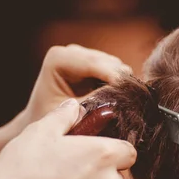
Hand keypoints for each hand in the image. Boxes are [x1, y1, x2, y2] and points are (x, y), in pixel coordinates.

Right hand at [0, 99, 136, 178]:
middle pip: (116, 176)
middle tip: (69, 172)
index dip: (114, 151)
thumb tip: (76, 106)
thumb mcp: (39, 132)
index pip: (129, 151)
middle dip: (99, 174)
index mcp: (104, 156)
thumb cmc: (21, 170)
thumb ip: (64, 116)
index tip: (96, 153)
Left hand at [17, 44, 131, 129]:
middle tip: (129, 107)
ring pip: (119, 67)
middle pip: (111, 63)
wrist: (46, 126)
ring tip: (122, 106)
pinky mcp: (96, 65)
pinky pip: (119, 73)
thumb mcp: (72, 115)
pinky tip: (118, 102)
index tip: (132, 96)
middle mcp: (72, 52)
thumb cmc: (52, 123)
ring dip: (123, 86)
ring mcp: (86, 56)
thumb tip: (121, 97)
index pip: (95, 63)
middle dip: (121, 83)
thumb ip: (95, 103)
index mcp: (59, 58)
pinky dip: (122, 87)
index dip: (116, 79)